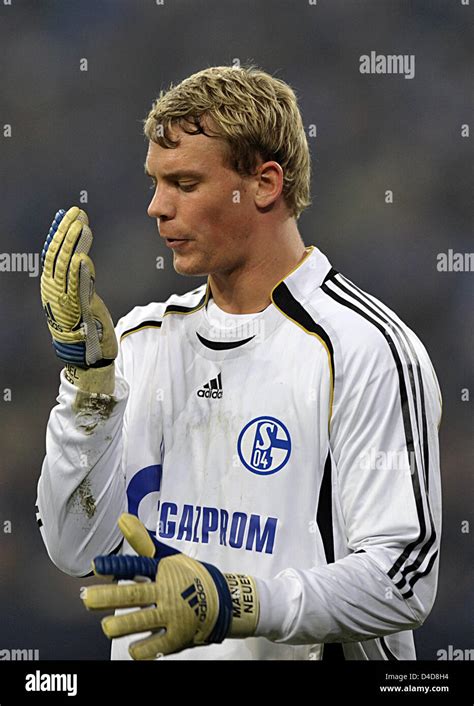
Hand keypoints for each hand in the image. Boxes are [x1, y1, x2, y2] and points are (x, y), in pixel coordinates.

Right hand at [40, 206, 116, 368]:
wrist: (85, 353)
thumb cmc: (83, 325)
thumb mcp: (79, 296)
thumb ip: (79, 277)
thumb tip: (81, 256)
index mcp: (52, 286)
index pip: (53, 253)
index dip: (59, 233)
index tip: (66, 215)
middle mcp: (55, 291)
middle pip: (58, 255)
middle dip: (66, 232)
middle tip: (76, 213)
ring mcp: (65, 300)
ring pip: (66, 267)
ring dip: (74, 244)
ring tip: (81, 225)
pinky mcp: (78, 310)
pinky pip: (77, 288)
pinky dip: (79, 273)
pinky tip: (82, 257)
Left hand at [81, 514, 259, 659]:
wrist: (223, 602)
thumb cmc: (187, 576)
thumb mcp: (167, 557)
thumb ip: (141, 542)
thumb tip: (121, 518)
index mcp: (162, 570)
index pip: (137, 565)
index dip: (116, 565)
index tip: (96, 565)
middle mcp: (167, 591)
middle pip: (135, 594)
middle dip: (110, 597)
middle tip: (87, 599)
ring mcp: (173, 615)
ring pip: (144, 621)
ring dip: (123, 625)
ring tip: (107, 627)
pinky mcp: (177, 638)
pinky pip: (157, 646)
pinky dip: (143, 648)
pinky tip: (133, 648)